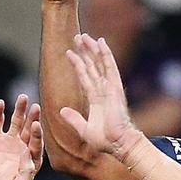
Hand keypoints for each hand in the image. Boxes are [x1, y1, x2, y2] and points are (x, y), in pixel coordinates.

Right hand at [0, 95, 41, 179]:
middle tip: (36, 106)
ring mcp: (10, 141)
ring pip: (17, 122)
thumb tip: (29, 156)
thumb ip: (27, 174)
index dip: (37, 134)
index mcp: (33, 158)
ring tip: (23, 98)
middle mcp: (24, 147)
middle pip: (30, 129)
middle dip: (33, 118)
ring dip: (19, 110)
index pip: (37, 144)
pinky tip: (0, 103)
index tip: (37, 125)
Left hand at [61, 34, 137, 156]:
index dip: (77, 64)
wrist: (119, 144)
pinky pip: (110, 67)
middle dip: (85, 51)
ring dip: (92, 49)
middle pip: (92, 66)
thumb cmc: (105, 141)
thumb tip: (62, 111)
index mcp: (96, 100)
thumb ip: (74, 119)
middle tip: (78, 37)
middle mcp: (103, 91)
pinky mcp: (116, 88)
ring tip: (84, 35)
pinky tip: (101, 42)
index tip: (70, 52)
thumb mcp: (84, 130)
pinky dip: (106, 54)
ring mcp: (110, 88)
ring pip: (100, 63)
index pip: (85, 77)